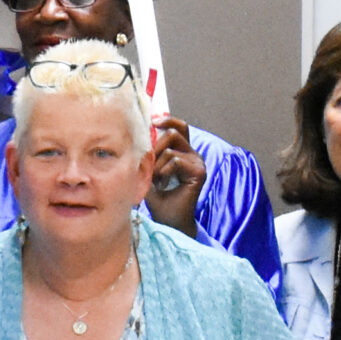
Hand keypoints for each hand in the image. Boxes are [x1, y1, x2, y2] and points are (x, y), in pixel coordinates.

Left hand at [143, 116, 206, 234]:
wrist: (168, 219)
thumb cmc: (158, 196)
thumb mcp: (149, 169)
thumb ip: (149, 152)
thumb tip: (141, 131)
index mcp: (183, 151)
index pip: (179, 127)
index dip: (167, 120)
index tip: (152, 121)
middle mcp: (193, 154)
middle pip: (174, 133)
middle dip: (156, 147)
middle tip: (150, 165)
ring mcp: (198, 163)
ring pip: (171, 149)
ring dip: (157, 165)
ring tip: (157, 180)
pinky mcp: (199, 172)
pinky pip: (175, 161)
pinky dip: (164, 171)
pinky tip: (163, 184)